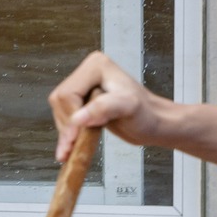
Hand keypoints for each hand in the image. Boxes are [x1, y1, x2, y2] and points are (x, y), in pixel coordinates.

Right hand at [50, 50, 216, 165]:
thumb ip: (103, 108)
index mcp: (95, 66)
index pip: (68, 93)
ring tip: (73, 150)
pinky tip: (70, 148)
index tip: (75, 139)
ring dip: (65, 132)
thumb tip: (77, 118)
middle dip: (66, 126)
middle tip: (72, 147)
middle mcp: (87, 73)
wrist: (156, 124)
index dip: (70, 118)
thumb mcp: (128, 108)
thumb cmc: (148, 114)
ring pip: (60, 111)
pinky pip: (66, 117)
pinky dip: (67, 134)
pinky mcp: (84, 102)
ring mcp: (84, 88)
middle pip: (60, 101)